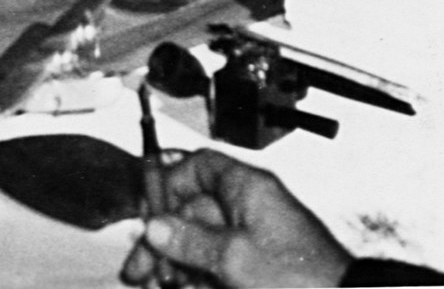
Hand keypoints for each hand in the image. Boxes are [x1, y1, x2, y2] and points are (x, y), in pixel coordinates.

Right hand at [120, 150, 350, 288]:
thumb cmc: (303, 277)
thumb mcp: (236, 256)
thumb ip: (191, 240)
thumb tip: (158, 227)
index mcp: (250, 188)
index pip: (201, 165)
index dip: (169, 181)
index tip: (146, 209)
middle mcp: (250, 208)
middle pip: (193, 210)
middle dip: (162, 237)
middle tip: (139, 265)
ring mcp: (252, 239)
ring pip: (200, 242)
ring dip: (173, 262)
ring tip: (153, 282)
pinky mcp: (255, 267)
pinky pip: (214, 264)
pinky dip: (194, 275)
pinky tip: (179, 287)